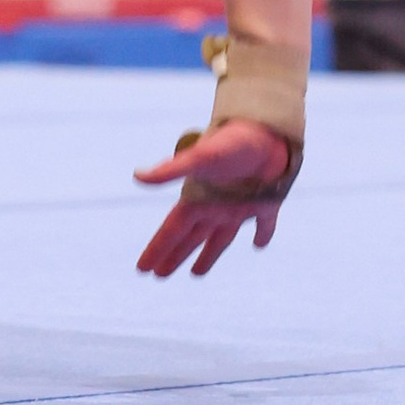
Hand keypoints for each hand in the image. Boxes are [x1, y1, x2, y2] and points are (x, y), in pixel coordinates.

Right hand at [133, 122, 293, 278]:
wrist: (267, 129)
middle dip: (175, 255)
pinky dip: (262, 234)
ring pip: (221, 238)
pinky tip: (258, 245)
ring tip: (196, 273)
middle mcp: (216, 206)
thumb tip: (137, 176)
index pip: (173, 231)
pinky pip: (264, 224)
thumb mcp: (201, 158)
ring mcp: (241, 205)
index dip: (158, 249)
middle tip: (159, 275)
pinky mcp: (267, 202)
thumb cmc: (232, 142)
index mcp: (198, 198)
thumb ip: (171, 170)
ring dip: (208, 255)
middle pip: (191, 238)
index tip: (143, 269)